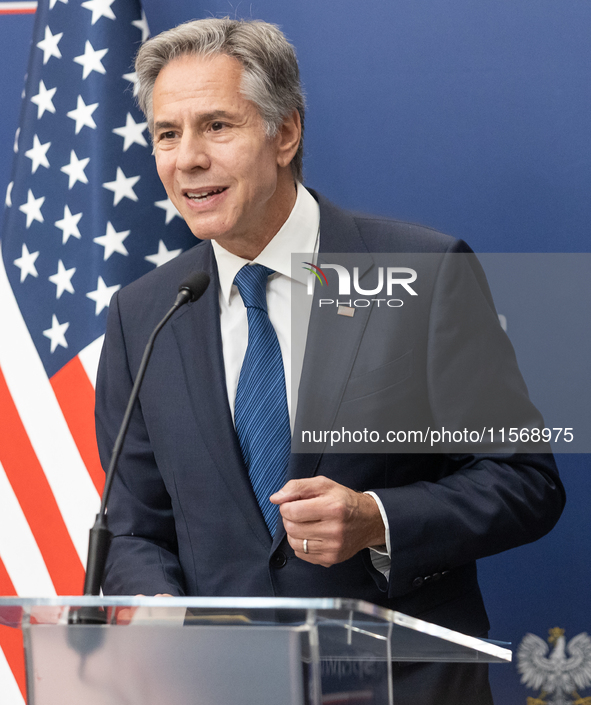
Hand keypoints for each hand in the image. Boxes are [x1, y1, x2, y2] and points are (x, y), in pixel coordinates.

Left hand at [270, 476, 385, 566]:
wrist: (369, 521)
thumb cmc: (344, 500)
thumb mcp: (323, 484)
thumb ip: (297, 487)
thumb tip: (275, 498)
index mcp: (332, 507)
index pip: (292, 511)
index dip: (286, 505)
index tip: (293, 503)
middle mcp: (334, 530)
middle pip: (291, 528)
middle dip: (289, 518)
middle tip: (299, 513)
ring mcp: (333, 547)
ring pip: (294, 543)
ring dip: (293, 532)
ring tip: (305, 524)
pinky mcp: (331, 559)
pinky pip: (301, 555)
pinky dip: (301, 544)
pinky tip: (311, 535)